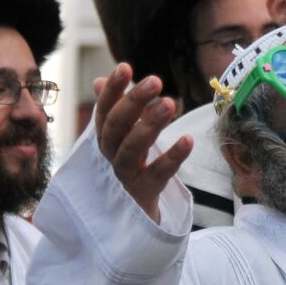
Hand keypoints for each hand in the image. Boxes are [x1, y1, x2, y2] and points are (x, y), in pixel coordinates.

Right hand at [92, 65, 191, 222]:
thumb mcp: (119, 138)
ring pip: (132, 148)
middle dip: (134, 101)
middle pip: (116, 126)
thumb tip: (97, 81)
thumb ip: (113, 111)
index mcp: (104, 139)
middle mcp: (110, 156)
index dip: (112, 89)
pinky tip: (189, 139)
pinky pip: (158, 174)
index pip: (104, 110)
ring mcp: (125, 176)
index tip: (125, 67)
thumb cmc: (127, 168)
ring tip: (170, 103)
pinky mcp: (144, 193)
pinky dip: (173, 156)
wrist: (130, 217)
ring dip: (150, 124)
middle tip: (156, 80)